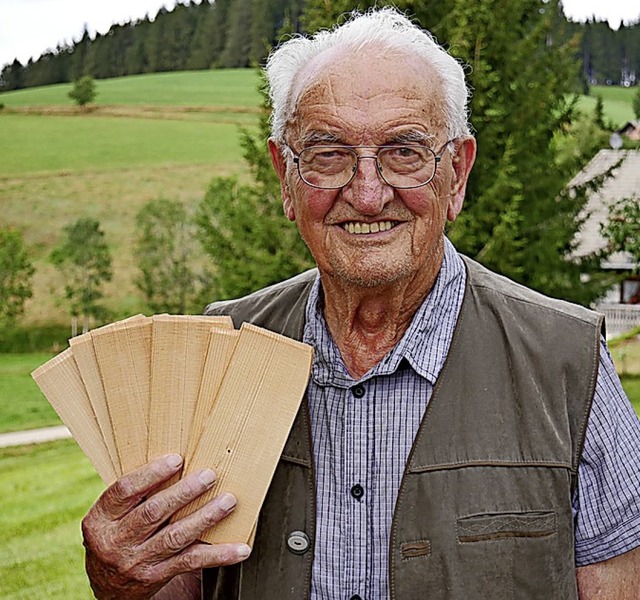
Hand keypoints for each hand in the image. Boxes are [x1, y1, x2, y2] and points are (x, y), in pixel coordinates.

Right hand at [82, 454, 250, 599]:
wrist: (105, 586)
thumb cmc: (114, 534)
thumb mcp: (109, 515)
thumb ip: (134, 492)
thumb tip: (176, 458)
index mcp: (101, 519)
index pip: (124, 491)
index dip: (151, 474)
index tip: (177, 459)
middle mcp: (116, 541)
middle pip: (153, 512)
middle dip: (184, 492)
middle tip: (209, 476)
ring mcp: (137, 561)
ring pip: (176, 537)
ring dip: (205, 517)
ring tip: (228, 501)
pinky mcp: (157, 576)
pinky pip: (191, 562)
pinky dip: (218, 554)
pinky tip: (239, 548)